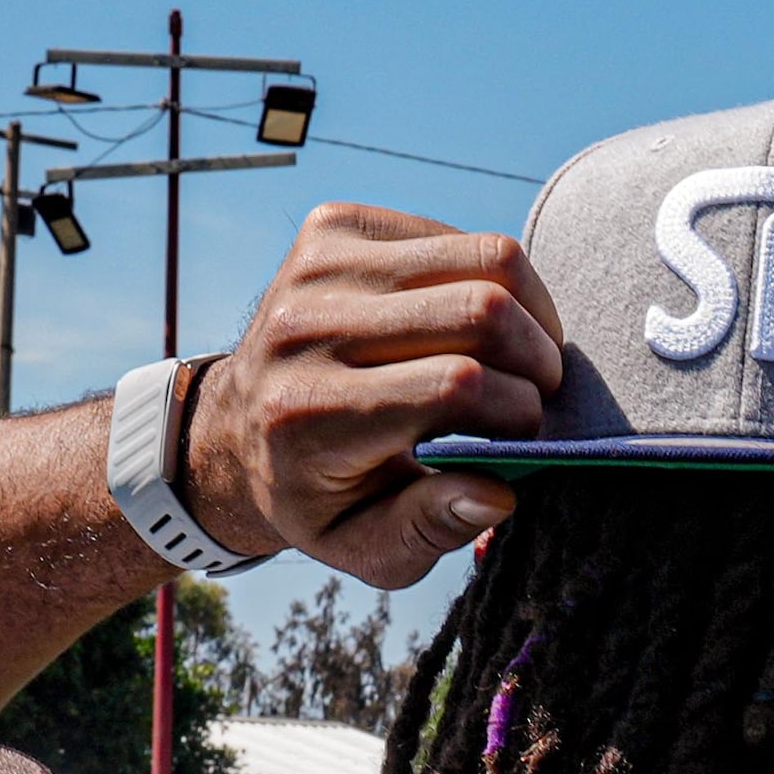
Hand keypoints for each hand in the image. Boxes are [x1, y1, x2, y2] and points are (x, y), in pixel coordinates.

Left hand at [182, 204, 567, 588]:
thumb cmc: (318, 495)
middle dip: (537, 359)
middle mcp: (306, 328)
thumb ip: (431, 530)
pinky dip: (490, 280)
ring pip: (483, 259)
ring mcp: (318, 267)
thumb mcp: (366, 547)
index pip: (455, 387)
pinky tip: (475, 321)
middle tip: (540, 391)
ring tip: (525, 354)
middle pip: (479, 311)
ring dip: (530, 313)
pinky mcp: (333, 227)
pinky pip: (455, 236)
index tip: (525, 435)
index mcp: (310, 413)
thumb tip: (500, 494)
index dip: (518, 411)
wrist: (233, 429)